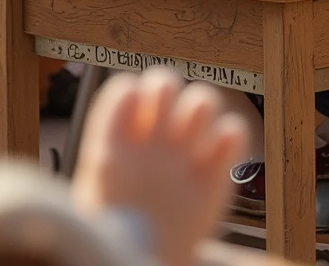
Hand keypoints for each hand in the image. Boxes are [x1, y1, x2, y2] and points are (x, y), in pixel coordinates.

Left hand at [71, 66, 248, 265]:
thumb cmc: (112, 241)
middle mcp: (152, 145)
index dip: (128, 93)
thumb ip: (106, 167)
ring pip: (200, 102)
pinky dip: (230, 136)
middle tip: (159, 111)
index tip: (129, 108)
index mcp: (117, 147)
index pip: (124, 94)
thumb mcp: (95, 202)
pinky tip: (216, 154)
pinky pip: (233, 135)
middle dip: (164, 89)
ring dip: (198, 106)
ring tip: (188, 134)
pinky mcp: (215, 175)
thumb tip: (115, 124)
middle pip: (165, 86)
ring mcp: (185, 157)